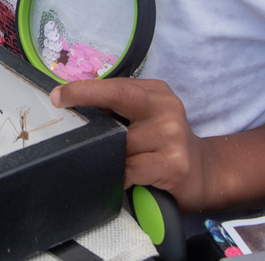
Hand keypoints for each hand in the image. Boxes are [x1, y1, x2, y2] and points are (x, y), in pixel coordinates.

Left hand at [51, 78, 214, 213]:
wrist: (205, 174)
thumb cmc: (165, 145)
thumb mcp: (147, 118)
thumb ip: (120, 111)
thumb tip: (77, 108)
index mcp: (157, 93)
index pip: (117, 86)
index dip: (85, 89)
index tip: (59, 95)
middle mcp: (167, 109)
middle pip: (119, 104)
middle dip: (89, 108)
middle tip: (63, 112)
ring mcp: (172, 136)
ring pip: (120, 144)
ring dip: (109, 155)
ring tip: (115, 161)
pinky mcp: (174, 165)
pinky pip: (130, 169)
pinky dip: (120, 175)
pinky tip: (124, 179)